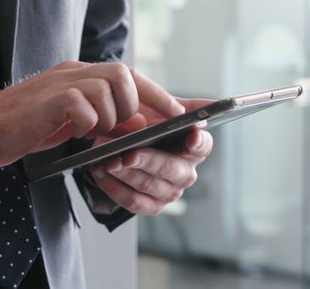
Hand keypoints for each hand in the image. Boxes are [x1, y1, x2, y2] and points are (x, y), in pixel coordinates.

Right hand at [0, 61, 184, 169]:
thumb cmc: (26, 128)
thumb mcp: (71, 123)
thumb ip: (101, 119)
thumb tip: (137, 127)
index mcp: (79, 76)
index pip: (128, 75)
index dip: (156, 93)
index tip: (180, 112)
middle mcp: (73, 73)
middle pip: (123, 73)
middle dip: (139, 102)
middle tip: (133, 127)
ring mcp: (60, 82)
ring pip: (110, 84)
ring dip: (110, 116)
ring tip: (93, 132)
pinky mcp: (48, 99)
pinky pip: (84, 104)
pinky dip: (88, 122)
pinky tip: (74, 132)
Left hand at [90, 98, 214, 214]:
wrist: (119, 142)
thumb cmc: (143, 123)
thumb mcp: (157, 107)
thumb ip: (176, 104)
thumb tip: (209, 103)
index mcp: (194, 147)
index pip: (202, 145)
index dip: (197, 142)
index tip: (191, 135)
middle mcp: (186, 172)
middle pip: (170, 168)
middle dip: (147, 160)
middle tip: (127, 154)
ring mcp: (169, 192)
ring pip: (148, 185)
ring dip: (124, 173)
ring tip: (106, 160)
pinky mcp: (151, 206)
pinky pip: (133, 201)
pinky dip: (114, 187)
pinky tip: (100, 172)